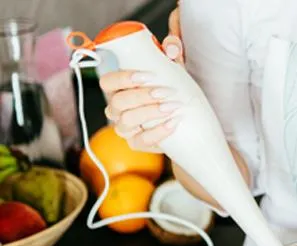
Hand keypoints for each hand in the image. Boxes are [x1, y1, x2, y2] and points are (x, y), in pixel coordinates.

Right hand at [98, 4, 184, 152]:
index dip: (123, 79)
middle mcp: (117, 109)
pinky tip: (174, 123)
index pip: (107, 82)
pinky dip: (158, 132)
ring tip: (173, 107)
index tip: (147, 76)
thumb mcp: (174, 70)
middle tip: (166, 92)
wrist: (186, 123)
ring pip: (126, 121)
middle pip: (118, 102)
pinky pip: (142, 140)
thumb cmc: (172, 91)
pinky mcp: (137, 143)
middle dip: (142, 96)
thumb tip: (171, 48)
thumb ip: (172, 52)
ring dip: (150, 113)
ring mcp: (126, 128)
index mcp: (119, 88)